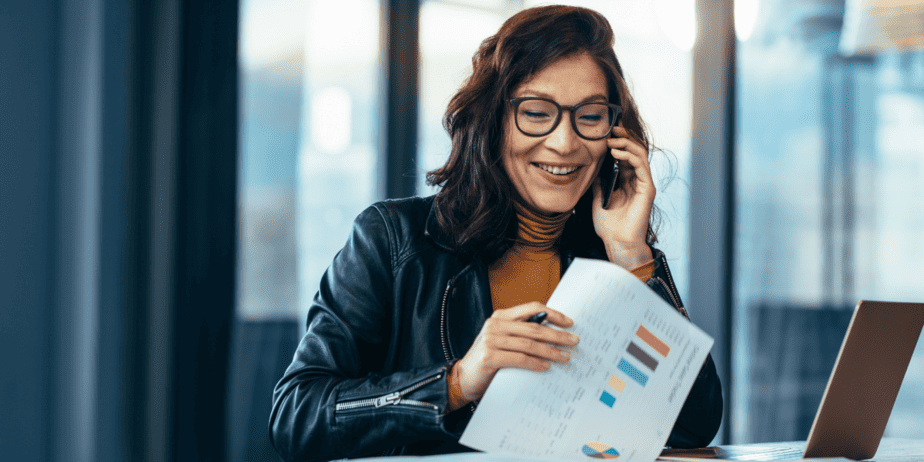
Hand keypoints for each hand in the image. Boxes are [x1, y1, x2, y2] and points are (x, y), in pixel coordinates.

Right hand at [451, 302, 578, 406]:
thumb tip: (552, 334)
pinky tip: (547, 366)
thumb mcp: (503, 340)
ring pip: (529, 344)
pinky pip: (520, 359)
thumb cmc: (487, 359)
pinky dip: (536, 363)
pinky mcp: (489, 357)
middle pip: (534, 327)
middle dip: (557, 335)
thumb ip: (521, 333)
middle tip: (574, 341)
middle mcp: (495, 325)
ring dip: (551, 351)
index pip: (532, 308)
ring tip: (565, 356)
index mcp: (500, 316)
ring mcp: (491, 340)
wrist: (462, 377)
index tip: (569, 323)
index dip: (553, 314)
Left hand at [591, 125, 654, 268]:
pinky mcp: (648, 189)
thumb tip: (592, 171)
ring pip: (640, 155)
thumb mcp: (598, 201)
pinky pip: (641, 166)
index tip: (606, 132)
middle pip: (634, 151)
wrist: (618, 243)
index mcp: (626, 182)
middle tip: (612, 128)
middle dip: (624, 138)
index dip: (617, 143)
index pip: (625, 155)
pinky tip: (617, 153)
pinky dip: (630, 156)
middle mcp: (637, 180)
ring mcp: (644, 184)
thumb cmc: (609, 227)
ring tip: (612, 139)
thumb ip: (598, 185)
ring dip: (626, 144)